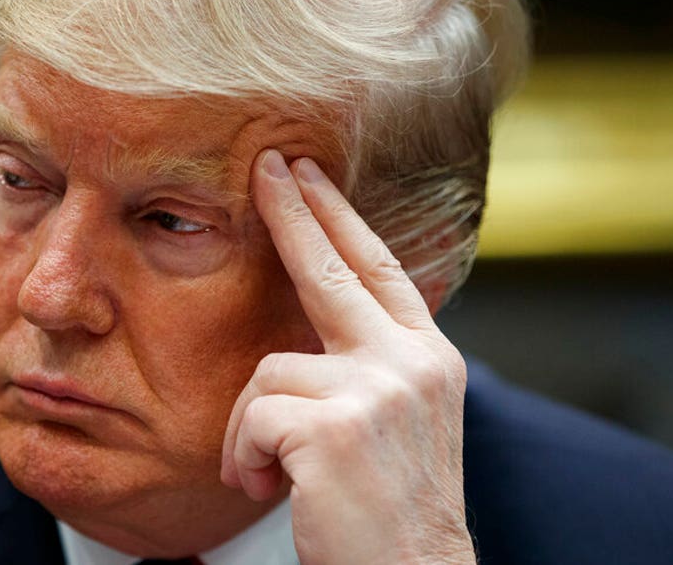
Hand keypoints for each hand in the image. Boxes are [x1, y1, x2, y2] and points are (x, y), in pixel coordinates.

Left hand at [220, 150, 473, 563]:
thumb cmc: (394, 508)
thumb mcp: (400, 421)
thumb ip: (371, 365)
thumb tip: (321, 322)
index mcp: (427, 358)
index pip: (378, 267)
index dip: (339, 216)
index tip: (309, 173)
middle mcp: (410, 362)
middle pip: (331, 268)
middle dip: (293, 210)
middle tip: (266, 164)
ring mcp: (375, 389)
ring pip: (269, 370)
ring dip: (253, 428)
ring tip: (271, 475)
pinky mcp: (334, 426)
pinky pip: (252, 416)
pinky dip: (245, 457)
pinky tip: (268, 488)